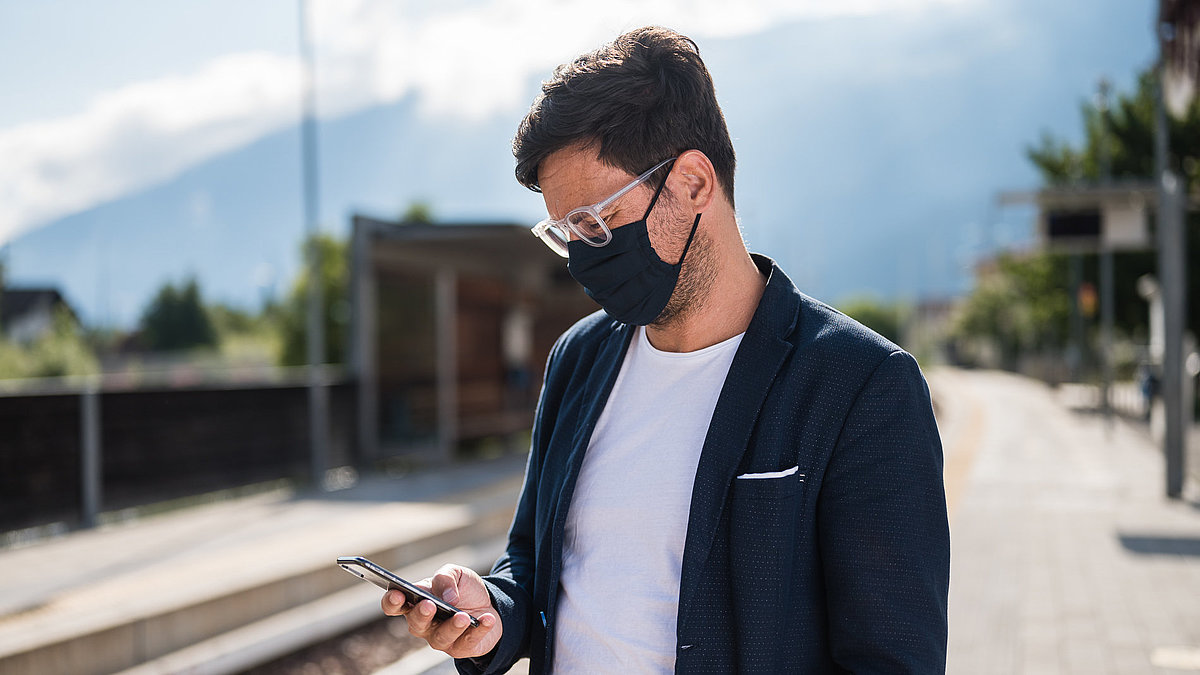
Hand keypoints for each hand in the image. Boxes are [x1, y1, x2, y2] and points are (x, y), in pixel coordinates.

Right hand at [381, 563, 502, 658]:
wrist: (491, 604)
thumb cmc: (464, 590)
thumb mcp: (456, 573)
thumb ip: (445, 577)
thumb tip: (446, 596)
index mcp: (416, 602)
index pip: (395, 605)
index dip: (392, 601)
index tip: (397, 594)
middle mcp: (424, 624)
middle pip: (416, 624)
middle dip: (421, 614)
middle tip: (429, 605)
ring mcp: (441, 638)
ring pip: (441, 637)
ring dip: (452, 626)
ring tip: (463, 616)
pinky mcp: (461, 648)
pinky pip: (468, 642)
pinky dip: (479, 630)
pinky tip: (487, 619)